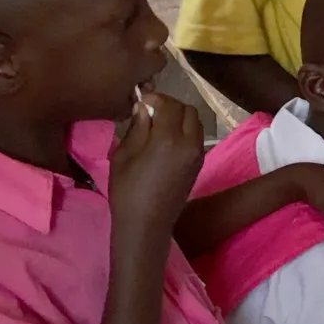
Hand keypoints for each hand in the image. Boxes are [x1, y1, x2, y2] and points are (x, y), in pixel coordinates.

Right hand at [109, 93, 204, 237]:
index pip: (170, 105)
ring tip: (159, 126)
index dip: (156, 99)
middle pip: (188, 110)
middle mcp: (189, 143)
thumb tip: (144, 107)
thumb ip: (137, 127)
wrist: (146, 224)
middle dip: (171, 106)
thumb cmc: (128, 191)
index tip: (142, 101)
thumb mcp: (124, 156)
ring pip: (196, 122)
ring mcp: (198, 154)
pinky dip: (186, 131)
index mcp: (168, 139)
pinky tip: (168, 140)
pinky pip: (197, 137)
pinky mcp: (200, 163)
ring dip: (180, 117)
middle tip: (151, 112)